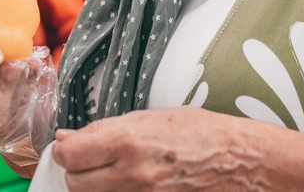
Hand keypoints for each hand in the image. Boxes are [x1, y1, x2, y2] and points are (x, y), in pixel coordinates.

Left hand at [52, 106, 270, 191]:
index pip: (69, 156)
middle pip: (75, 183)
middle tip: (91, 160)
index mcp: (128, 142)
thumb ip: (104, 129)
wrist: (239, 162)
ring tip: (112, 171)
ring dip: (94, 185)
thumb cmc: (200, 133)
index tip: (69, 147)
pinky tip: (127, 183)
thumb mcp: (149, 118)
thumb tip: (67, 138)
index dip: (64, 151)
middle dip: (77, 171)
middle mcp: (131, 174)